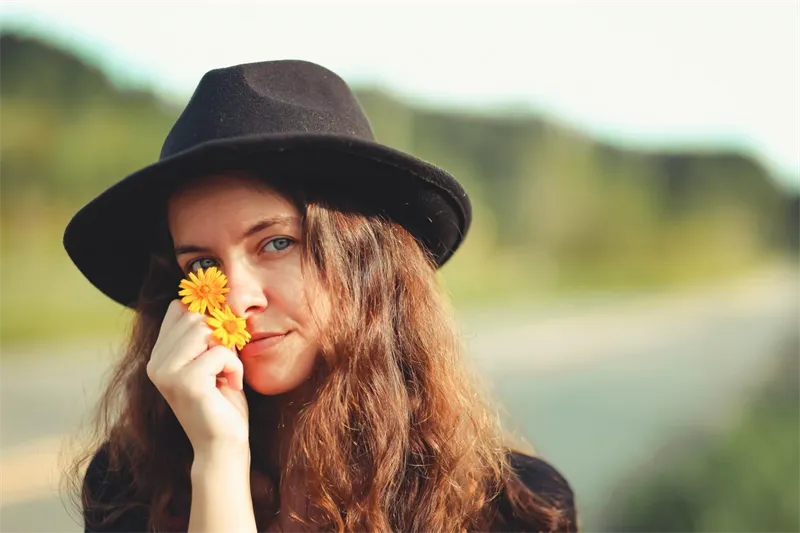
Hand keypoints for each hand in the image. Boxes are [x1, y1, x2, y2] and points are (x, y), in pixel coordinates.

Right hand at [146, 300, 249, 456]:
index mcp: (159, 356)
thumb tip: (216, 301)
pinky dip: (234, 367)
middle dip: (219, 335)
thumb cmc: (222, 403)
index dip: (205, 315)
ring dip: (227, 351)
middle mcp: (156, 363)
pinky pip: (220, 352)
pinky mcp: (186, 382)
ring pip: (205, 330)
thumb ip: (208, 335)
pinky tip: (230, 386)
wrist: (223, 445)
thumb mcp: (213, 360)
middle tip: (224, 363)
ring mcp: (167, 373)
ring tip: (226, 374)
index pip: (178, 309)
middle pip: (194, 317)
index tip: (220, 337)